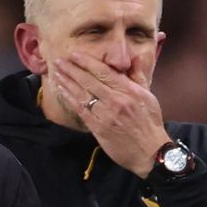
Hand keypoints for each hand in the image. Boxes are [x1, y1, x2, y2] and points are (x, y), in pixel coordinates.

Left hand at [52, 52, 168, 177]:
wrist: (150, 151)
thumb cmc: (150, 123)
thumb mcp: (149, 96)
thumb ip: (139, 76)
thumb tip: (135, 58)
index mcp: (129, 91)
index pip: (104, 72)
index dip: (87, 62)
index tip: (74, 54)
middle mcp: (117, 100)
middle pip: (89, 81)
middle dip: (71, 69)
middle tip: (58, 61)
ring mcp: (106, 114)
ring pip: (82, 94)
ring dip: (66, 82)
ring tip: (55, 73)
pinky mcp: (98, 128)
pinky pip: (81, 110)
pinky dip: (70, 99)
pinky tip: (61, 91)